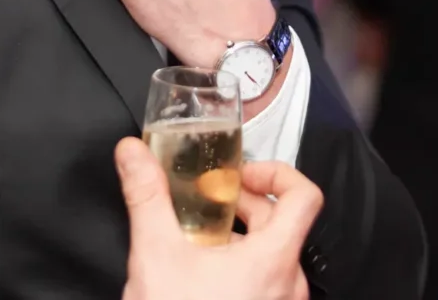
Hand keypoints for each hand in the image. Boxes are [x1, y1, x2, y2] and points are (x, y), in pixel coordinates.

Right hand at [116, 138, 321, 299]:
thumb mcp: (155, 255)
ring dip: (240, 235)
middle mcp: (290, 285)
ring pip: (273, 254)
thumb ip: (146, 197)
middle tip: (205, 200)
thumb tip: (133, 152)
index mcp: (274, 260)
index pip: (305, 195)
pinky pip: (267, 283)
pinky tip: (203, 275)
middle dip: (242, 202)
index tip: (237, 173)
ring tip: (197, 238)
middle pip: (283, 222)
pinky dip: (242, 266)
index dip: (275, 171)